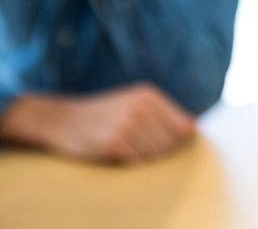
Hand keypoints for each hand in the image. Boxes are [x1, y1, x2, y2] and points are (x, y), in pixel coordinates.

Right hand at [0, 83, 196, 162]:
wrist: (63, 120)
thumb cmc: (104, 114)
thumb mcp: (134, 103)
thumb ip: (165, 114)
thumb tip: (194, 128)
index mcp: (149, 95)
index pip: (182, 127)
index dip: (174, 140)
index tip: (154, 138)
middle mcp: (141, 107)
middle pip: (170, 143)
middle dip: (158, 150)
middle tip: (134, 143)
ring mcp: (127, 126)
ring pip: (155, 155)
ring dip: (143, 157)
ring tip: (125, 145)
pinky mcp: (114, 144)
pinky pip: (138, 162)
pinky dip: (131, 162)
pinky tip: (117, 152)